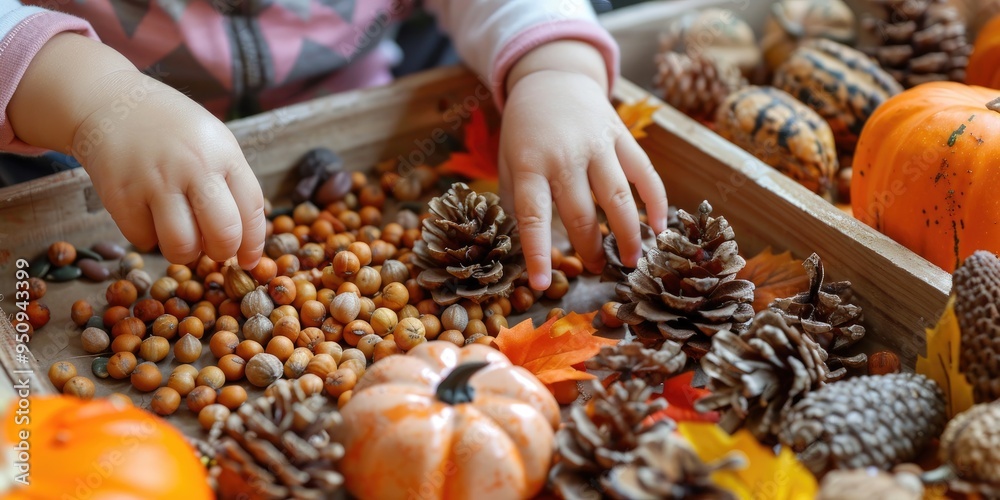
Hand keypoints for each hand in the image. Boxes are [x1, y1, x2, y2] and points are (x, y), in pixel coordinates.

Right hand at [77, 79, 265, 266]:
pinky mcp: (120, 194)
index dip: (254, 243)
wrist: (108, 102)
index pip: (252, 210)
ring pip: (182, 246)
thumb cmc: (170, 128)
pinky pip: (143, 239)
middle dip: (221, 252)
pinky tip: (146, 214)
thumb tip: (246, 238)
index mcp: (224, 153)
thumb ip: (230, 182)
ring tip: (179, 234)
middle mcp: (193, 166)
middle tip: (212, 248)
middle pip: (223, 235)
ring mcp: (155, 180)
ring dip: (184, 251)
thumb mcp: (213, 141)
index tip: (249, 259)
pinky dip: (147, 236)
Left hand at [499, 41, 667, 289]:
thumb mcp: (507, 163)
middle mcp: (564, 157)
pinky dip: (655, 201)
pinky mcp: (621, 136)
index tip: (542, 285)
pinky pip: (644, 172)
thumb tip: (530, 247)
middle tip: (597, 270)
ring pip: (617, 197)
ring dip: (628, 234)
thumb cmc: (525, 132)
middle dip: (590, 249)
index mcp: (529, 166)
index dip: (538, 254)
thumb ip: (516, 202)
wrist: (551, 79)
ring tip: (632, 261)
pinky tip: (659, 226)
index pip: (533, 217)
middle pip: (581, 214)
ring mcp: (596, 145)